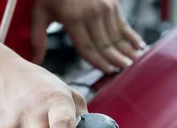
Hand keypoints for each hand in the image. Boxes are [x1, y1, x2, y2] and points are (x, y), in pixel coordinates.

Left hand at [30, 0, 145, 73]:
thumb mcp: (40, 12)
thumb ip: (38, 37)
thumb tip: (36, 61)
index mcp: (72, 18)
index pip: (87, 48)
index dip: (98, 62)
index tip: (108, 72)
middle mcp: (91, 13)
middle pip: (105, 44)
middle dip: (116, 59)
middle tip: (126, 71)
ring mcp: (104, 7)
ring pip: (116, 36)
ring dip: (127, 50)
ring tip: (135, 62)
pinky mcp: (112, 2)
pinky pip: (123, 24)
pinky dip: (132, 35)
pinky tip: (139, 45)